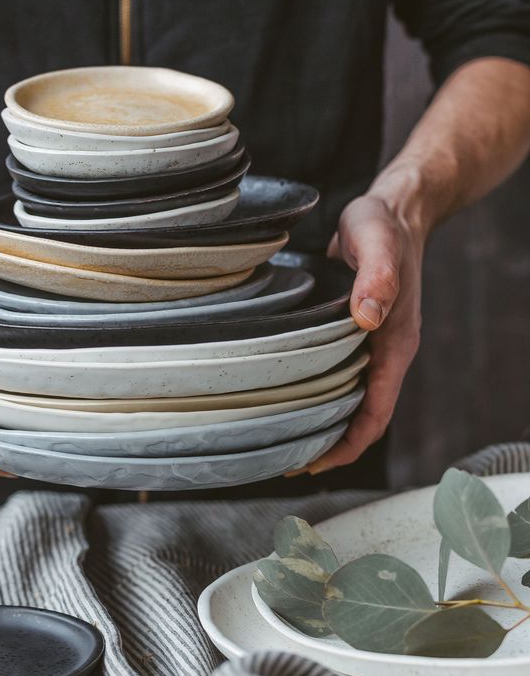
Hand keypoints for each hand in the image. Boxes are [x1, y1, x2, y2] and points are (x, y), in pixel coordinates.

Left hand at [305, 194, 423, 474]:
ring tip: (280, 438)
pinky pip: (339, 375)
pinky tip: (287, 394)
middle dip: (329, 445)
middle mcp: (385, 352)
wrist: (393, 210)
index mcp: (396, 344)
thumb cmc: (384, 226)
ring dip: (322, 422)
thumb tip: (369, 317)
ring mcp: (371, 345)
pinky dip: (317, 393)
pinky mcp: (354, 333)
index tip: (313, 465)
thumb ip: (376, 278)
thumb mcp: (376, 243)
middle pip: (361, 416)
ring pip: (349, 399)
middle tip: (284, 461)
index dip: (348, 446)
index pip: (376, 413)